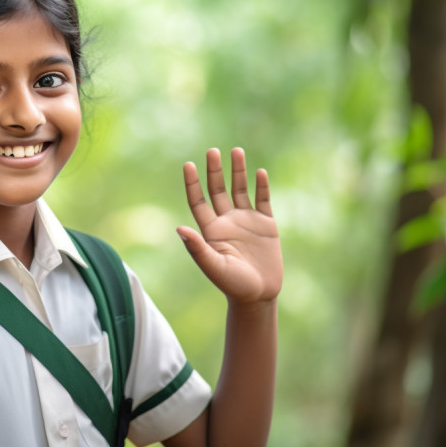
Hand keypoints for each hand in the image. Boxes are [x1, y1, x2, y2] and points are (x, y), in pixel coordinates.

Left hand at [177, 148, 282, 303]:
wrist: (259, 295)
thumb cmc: (233, 285)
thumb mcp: (214, 266)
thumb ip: (198, 248)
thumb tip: (179, 229)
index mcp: (211, 230)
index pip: (198, 201)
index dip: (193, 183)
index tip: (188, 165)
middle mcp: (226, 221)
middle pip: (217, 190)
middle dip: (215, 170)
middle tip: (212, 151)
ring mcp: (246, 221)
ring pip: (240, 190)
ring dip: (238, 171)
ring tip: (236, 151)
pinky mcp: (266, 225)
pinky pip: (263, 200)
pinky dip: (261, 186)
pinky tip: (259, 173)